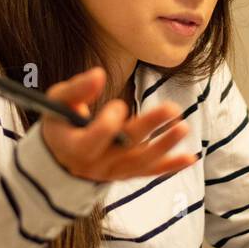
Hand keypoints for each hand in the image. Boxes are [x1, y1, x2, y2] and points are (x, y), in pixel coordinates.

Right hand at [40, 66, 197, 181]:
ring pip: (141, 161)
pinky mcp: (126, 174)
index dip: (109, 122)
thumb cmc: (60, 124)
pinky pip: (149, 172)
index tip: (118, 104)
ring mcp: (113, 172)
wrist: (59, 161)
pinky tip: (190, 158)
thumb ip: (77, 89)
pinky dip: (170, 166)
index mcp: (75, 146)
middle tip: (172, 108)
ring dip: (165, 146)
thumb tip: (98, 74)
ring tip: (183, 127)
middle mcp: (95, 164)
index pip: (95, 138)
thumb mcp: (58, 102)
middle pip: (125, 146)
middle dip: (149, 127)